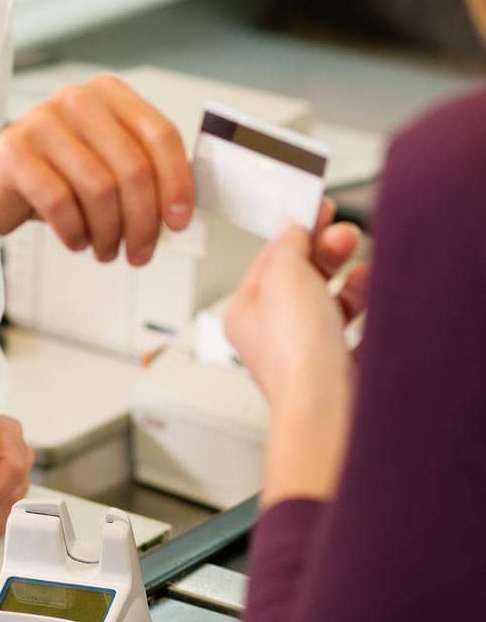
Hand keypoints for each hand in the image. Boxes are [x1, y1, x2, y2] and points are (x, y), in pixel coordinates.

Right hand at [0, 75, 192, 282]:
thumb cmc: (54, 178)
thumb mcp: (103, 166)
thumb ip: (143, 173)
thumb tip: (185, 208)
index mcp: (107, 94)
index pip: (160, 135)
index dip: (177, 183)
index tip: (179, 222)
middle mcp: (76, 99)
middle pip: (133, 167)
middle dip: (143, 221)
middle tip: (140, 253)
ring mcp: (41, 121)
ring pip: (100, 188)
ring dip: (110, 233)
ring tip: (105, 251)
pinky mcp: (13, 151)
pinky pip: (60, 202)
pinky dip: (74, 232)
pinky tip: (75, 240)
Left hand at [224, 205, 368, 504]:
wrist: (329, 411)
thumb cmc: (296, 352)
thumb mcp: (285, 274)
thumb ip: (289, 243)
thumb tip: (294, 226)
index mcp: (246, 312)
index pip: (270, 259)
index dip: (296, 231)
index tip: (318, 210)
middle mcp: (274, 336)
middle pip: (302, 278)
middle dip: (326, 252)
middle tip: (345, 233)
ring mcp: (308, 355)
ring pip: (331, 303)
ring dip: (350, 280)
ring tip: (364, 269)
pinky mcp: (341, 372)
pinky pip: (356, 332)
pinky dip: (368, 312)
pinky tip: (376, 299)